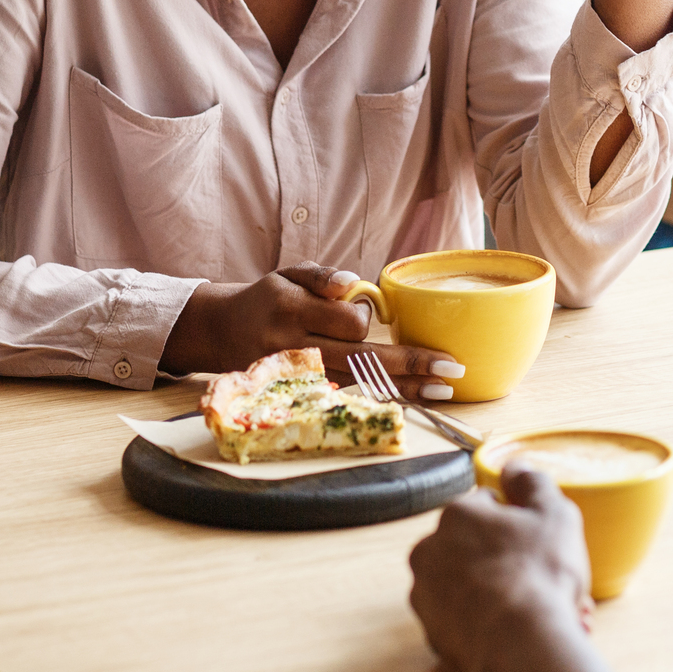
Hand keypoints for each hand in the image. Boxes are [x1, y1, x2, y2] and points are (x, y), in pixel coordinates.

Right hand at [160, 263, 462, 397]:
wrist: (223, 331)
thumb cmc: (268, 297)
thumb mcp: (289, 272)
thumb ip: (322, 275)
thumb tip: (352, 283)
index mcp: (293, 311)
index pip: (347, 322)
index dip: (366, 319)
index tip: (370, 314)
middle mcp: (296, 347)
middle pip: (361, 359)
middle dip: (409, 363)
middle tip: (450, 367)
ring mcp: (299, 376)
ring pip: (358, 384)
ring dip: (404, 388)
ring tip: (443, 388)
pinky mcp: (300, 394)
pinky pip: (347, 396)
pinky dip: (381, 398)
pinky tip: (412, 398)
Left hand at [409, 468, 622, 671]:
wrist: (520, 648)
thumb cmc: (537, 575)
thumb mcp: (554, 513)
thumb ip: (533, 482)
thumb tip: (514, 468)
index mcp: (456, 515)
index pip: (486, 506)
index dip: (517, 521)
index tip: (536, 539)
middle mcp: (430, 553)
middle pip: (475, 549)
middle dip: (508, 562)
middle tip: (544, 580)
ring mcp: (427, 598)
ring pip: (471, 589)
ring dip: (502, 596)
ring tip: (542, 612)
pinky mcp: (433, 637)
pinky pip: (467, 624)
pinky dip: (490, 627)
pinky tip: (522, 634)